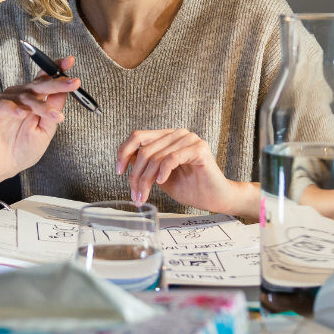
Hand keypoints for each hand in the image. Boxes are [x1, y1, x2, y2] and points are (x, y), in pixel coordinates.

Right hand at [0, 56, 80, 186]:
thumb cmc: (22, 149)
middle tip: (73, 84)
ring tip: (54, 116)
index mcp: (30, 99)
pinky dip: (11, 109)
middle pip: (36, 85)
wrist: (2, 169)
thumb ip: (53, 109)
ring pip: (22, 98)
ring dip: (39, 106)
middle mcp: (16, 97)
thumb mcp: (45, 130)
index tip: (70, 61)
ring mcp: (1, 103)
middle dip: (56, 83)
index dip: (55, 68)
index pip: (43, 79)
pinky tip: (22, 114)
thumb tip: (65, 90)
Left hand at [116, 128, 253, 216]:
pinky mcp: (199, 148)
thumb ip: (145, 166)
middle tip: (135, 195)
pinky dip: (163, 171)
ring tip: (144, 196)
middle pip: (145, 150)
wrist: (215, 198)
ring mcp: (189, 139)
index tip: (118, 171)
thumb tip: (125, 160)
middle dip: (136, 175)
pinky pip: (172, 157)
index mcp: (167, 137)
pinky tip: (161, 182)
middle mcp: (177, 134)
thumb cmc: (190, 188)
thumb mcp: (159, 177)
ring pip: (156, 157)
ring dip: (146, 179)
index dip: (123, 152)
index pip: (138, 136)